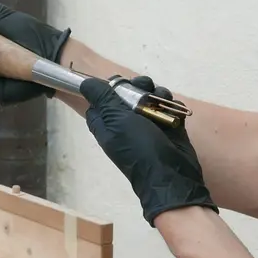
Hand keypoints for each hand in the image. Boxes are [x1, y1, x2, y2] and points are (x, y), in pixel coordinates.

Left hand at [80, 75, 217, 224]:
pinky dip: (172, 106)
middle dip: (139, 86)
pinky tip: (173, 111)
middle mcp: (126, 123)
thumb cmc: (138, 148)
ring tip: (161, 100)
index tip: (118, 82)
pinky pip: (169, 107)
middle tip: (145, 89)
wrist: (171, 175)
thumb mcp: (115, 120)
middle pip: (129, 94)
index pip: (101, 100)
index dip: (109, 88)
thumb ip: (101, 99)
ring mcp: (149, 124)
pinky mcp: (168, 127)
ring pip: (151, 98)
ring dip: (158, 94)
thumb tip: (85, 83)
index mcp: (108, 123)